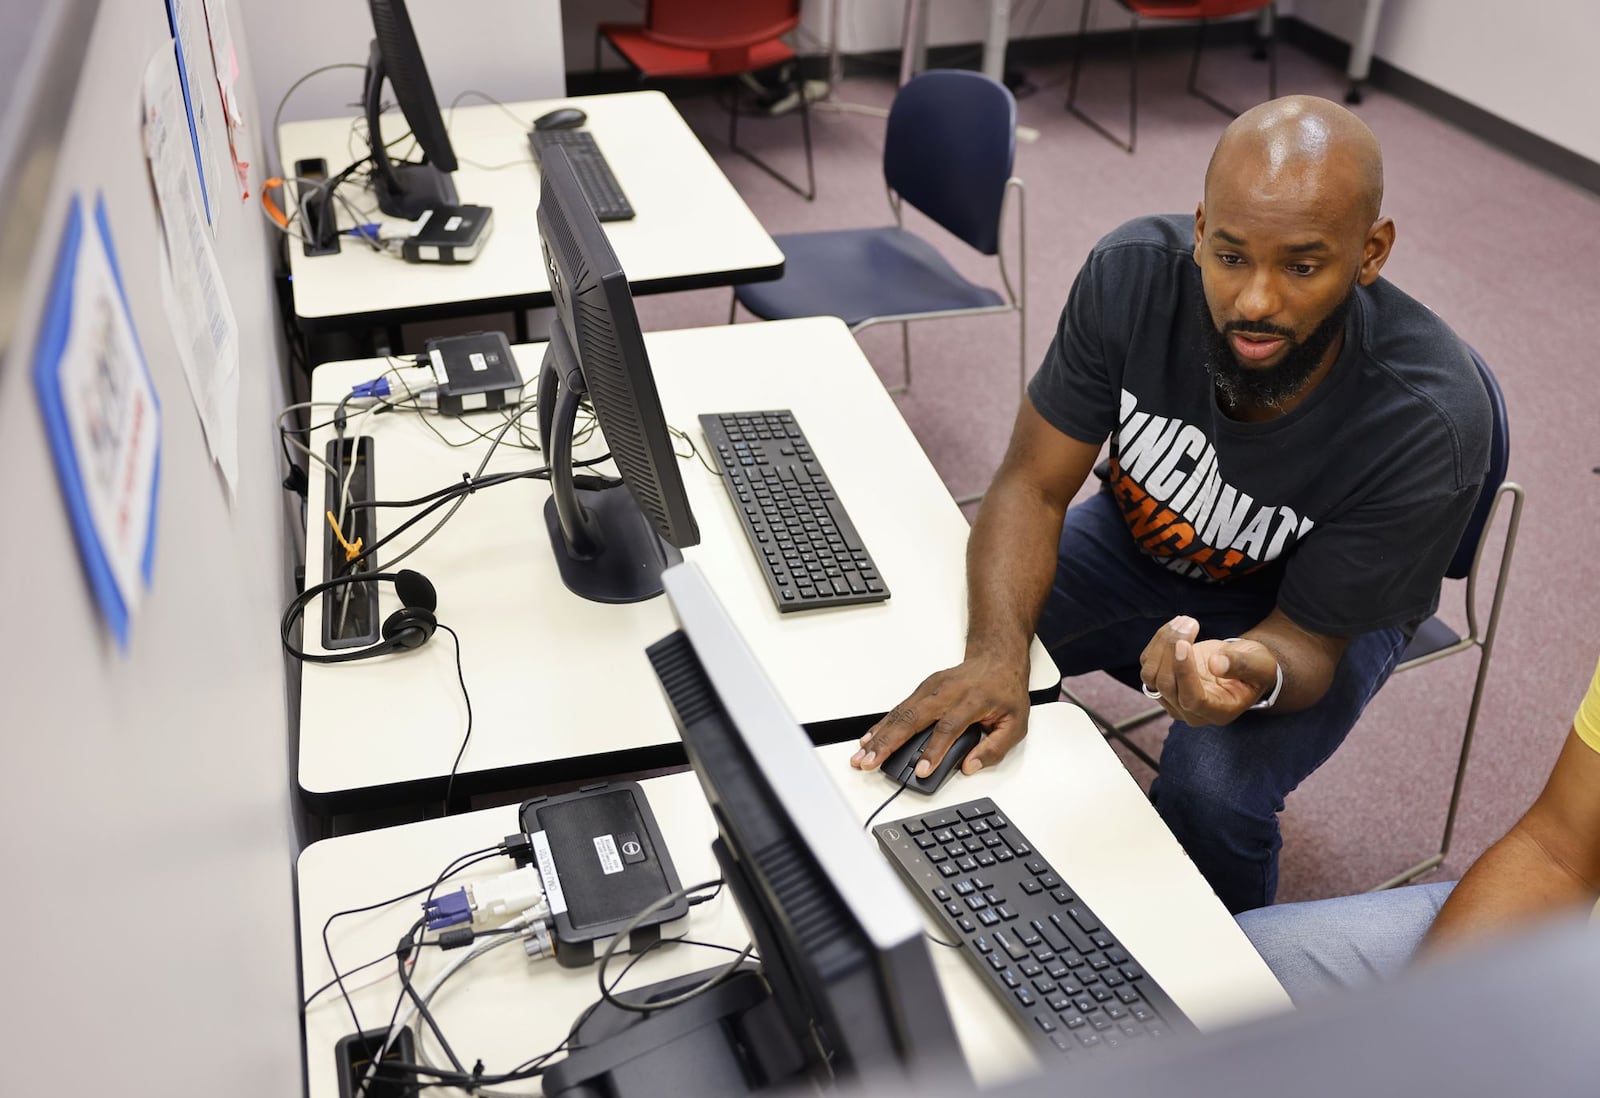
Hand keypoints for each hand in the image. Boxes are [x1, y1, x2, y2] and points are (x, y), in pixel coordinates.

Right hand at [850, 657, 1030, 777]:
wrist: (996, 658)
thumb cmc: (1004, 690)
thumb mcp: (1016, 723)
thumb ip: (994, 748)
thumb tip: (970, 766)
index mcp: (972, 700)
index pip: (948, 727)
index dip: (934, 750)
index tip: (922, 770)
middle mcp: (946, 692)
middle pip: (912, 718)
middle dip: (888, 743)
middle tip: (871, 762)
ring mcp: (931, 688)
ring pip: (900, 713)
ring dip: (879, 736)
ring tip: (862, 755)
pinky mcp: (922, 689)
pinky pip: (899, 708)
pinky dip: (882, 725)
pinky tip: (869, 738)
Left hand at [1139, 616, 1278, 726]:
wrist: (1241, 665)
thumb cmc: (1255, 667)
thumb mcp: (1260, 664)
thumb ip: (1242, 665)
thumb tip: (1216, 664)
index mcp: (1218, 713)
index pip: (1192, 699)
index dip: (1184, 673)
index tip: (1184, 644)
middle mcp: (1190, 712)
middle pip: (1167, 685)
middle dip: (1173, 649)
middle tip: (1190, 621)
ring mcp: (1172, 699)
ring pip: (1151, 674)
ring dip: (1163, 643)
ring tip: (1185, 621)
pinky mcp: (1160, 683)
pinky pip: (1148, 663)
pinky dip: (1158, 641)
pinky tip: (1176, 626)